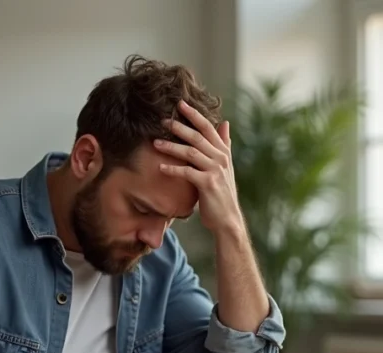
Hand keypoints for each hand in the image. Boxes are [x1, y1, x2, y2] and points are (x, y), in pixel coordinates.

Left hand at [154, 100, 243, 236]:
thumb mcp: (225, 166)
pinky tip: (160, 167)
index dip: (194, 114)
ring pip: (191, 152)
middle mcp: (220, 158)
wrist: (227, 219)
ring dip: (171, 146)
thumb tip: (225, 123)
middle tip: (162, 120)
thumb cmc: (222, 193)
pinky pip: (187, 172)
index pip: (208, 128)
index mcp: (223, 152)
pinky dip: (173, 169)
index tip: (180, 104)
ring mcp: (215, 170)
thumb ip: (224, 145)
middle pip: (198, 137)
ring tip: (155, 143)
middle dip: (179, 127)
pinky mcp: (208, 183)